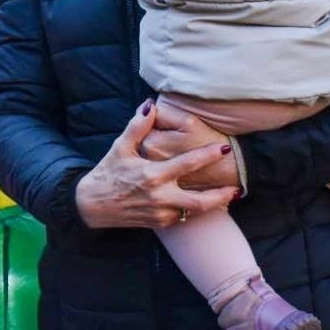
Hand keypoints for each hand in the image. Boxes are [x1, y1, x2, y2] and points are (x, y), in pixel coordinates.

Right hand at [74, 100, 239, 229]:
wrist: (92, 205)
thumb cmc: (107, 173)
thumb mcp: (120, 148)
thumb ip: (137, 127)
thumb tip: (150, 106)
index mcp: (152, 175)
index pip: (187, 164)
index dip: (207, 155)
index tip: (223, 148)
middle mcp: (159, 197)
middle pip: (200, 201)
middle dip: (221, 195)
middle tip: (237, 187)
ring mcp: (160, 213)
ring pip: (193, 211)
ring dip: (210, 204)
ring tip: (226, 196)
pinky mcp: (158, 223)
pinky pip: (182, 217)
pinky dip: (191, 209)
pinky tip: (200, 202)